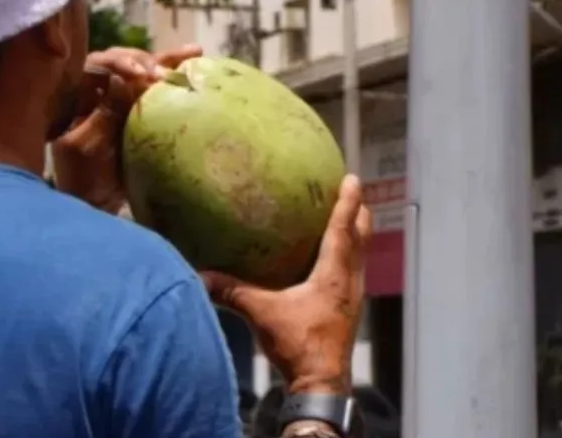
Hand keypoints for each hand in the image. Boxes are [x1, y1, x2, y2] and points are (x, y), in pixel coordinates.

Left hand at [51, 44, 201, 212]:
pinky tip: (196, 59)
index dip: (119, 63)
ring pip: (144, 69)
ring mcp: (122, 96)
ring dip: (167, 60)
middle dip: (145, 63)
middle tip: (163, 75)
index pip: (98, 64)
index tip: (138, 74)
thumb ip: (103, 114)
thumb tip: (121, 79)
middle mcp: (100, 87)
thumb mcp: (86, 147)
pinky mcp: (141, 107)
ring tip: (193, 52)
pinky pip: (157, 87)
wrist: (94, 203)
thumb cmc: (81, 177)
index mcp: (77, 93)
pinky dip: (174, 73)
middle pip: (124, 60)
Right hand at [202, 174, 372, 393]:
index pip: (343, 228)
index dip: (348, 201)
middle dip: (358, 213)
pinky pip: (352, 272)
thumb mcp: (262, 313)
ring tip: (347, 217)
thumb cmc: (299, 345)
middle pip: (361, 237)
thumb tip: (201, 274)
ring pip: (360, 255)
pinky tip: (332, 260)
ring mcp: (352, 297)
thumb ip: (232, 292)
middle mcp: (349, 281)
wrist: (321, 384)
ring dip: (356, 234)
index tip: (351, 178)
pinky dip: (348, 256)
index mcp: (334, 274)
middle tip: (352, 191)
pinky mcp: (348, 311)